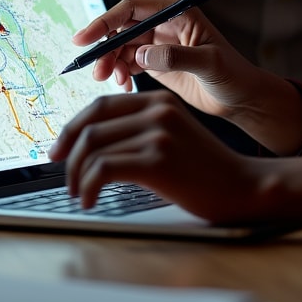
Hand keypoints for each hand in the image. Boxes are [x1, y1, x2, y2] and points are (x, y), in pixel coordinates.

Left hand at [48, 91, 269, 223]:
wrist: (241, 186)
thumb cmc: (205, 170)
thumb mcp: (172, 136)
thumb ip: (140, 131)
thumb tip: (91, 145)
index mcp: (158, 101)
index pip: (100, 105)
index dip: (72, 127)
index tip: (59, 149)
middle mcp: (157, 110)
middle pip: (91, 125)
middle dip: (68, 153)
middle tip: (63, 175)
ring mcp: (158, 133)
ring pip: (93, 148)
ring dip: (77, 175)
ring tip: (80, 193)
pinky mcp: (158, 159)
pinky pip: (104, 169)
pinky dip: (88, 187)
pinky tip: (91, 200)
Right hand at [75, 0, 265, 120]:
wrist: (240, 99)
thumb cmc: (234, 75)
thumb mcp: (209, 64)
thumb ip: (176, 57)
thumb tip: (142, 54)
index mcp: (177, 12)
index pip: (131, 9)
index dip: (104, 20)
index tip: (83, 38)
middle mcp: (165, 24)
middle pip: (121, 28)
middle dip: (105, 48)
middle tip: (98, 72)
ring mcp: (159, 44)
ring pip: (121, 47)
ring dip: (110, 63)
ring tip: (112, 81)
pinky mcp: (156, 63)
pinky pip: (127, 63)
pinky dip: (119, 73)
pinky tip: (124, 86)